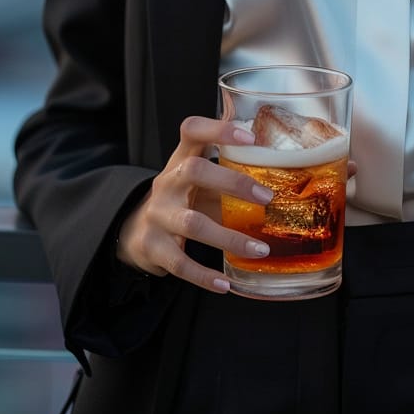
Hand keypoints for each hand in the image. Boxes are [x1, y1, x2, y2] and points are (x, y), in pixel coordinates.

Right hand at [115, 116, 275, 293]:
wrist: (135, 231)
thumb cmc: (181, 199)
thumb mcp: (199, 178)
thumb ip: (228, 167)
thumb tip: (277, 158)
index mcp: (180, 160)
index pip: (192, 131)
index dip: (218, 128)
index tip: (249, 137)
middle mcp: (166, 183)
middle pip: (193, 171)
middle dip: (232, 183)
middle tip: (267, 198)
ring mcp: (157, 215)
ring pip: (191, 223)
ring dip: (229, 238)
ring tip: (260, 249)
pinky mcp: (152, 247)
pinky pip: (180, 263)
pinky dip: (204, 276)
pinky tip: (227, 284)